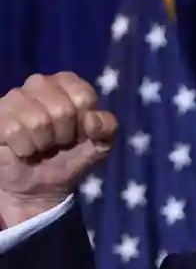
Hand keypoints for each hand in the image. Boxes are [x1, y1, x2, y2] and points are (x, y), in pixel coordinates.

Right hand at [0, 72, 116, 226]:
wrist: (43, 184)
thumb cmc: (72, 156)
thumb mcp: (101, 144)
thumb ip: (107, 127)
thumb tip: (91, 119)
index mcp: (68, 84)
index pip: (83, 95)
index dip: (86, 122)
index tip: (81, 133)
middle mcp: (39, 83)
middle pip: (63, 109)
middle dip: (65, 135)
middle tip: (59, 142)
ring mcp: (14, 97)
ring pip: (38, 121)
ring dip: (44, 143)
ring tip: (41, 146)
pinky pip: (14, 130)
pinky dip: (25, 148)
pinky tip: (24, 149)